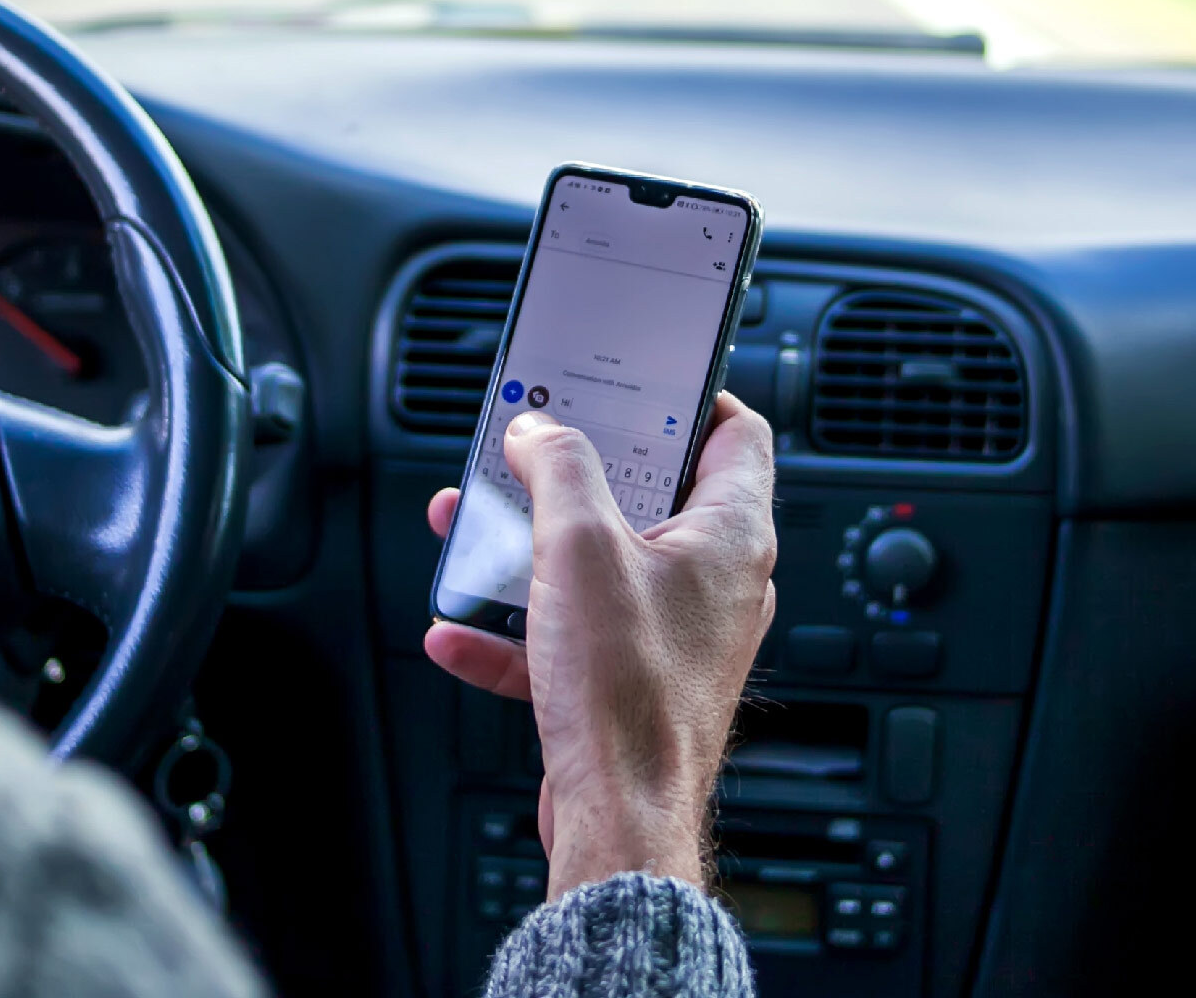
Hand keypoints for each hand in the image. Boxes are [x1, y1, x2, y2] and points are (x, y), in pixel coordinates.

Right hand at [425, 394, 775, 896]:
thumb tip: (542, 432)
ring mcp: (674, 634)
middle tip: (531, 451)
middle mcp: (712, 582)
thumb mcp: (579, 546)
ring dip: (528, 548)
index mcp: (729, 535)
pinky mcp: (632, 679)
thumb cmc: (629, 694)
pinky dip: (515, 628)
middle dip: (573, 474)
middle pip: (649, 495)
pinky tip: (459, 630)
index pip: (736, 433)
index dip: (685, 395)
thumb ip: (559, 470)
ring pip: (597, 565)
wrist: (619, 816)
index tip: (631, 380)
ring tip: (475, 533)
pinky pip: (569, 634)